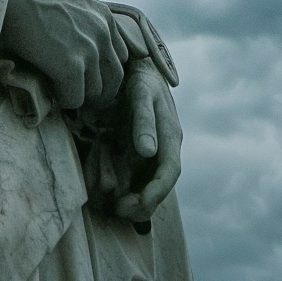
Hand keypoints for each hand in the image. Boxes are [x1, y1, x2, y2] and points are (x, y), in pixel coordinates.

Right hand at [0, 0, 127, 109]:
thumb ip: (79, 17)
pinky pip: (74, 98)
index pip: (119, 55)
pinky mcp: (71, 67)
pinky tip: (49, 94)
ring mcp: (89, 50)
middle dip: (98, 91)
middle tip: (79, 98)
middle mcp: (102, 33)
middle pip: (114, 78)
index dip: (103, 71)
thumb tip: (73, 37)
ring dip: (78, 97)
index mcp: (103, 15)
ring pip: (95, 92)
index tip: (87, 78)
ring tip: (60, 96)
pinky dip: (62, 101)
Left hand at [113, 58, 182, 223]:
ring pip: (149, 184)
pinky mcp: (143, 152)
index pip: (169, 172)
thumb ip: (144, 122)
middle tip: (116, 210)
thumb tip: (149, 151)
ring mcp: (155, 152)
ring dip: (134, 200)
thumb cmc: (141, 81)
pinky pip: (137, 176)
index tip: (136, 206)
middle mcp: (166, 148)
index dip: (155, 193)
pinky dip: (126, 188)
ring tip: (111, 206)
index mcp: (171, 137)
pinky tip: (109, 191)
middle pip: (160, 185)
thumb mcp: (141, 96)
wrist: (141, 70)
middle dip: (142, 204)